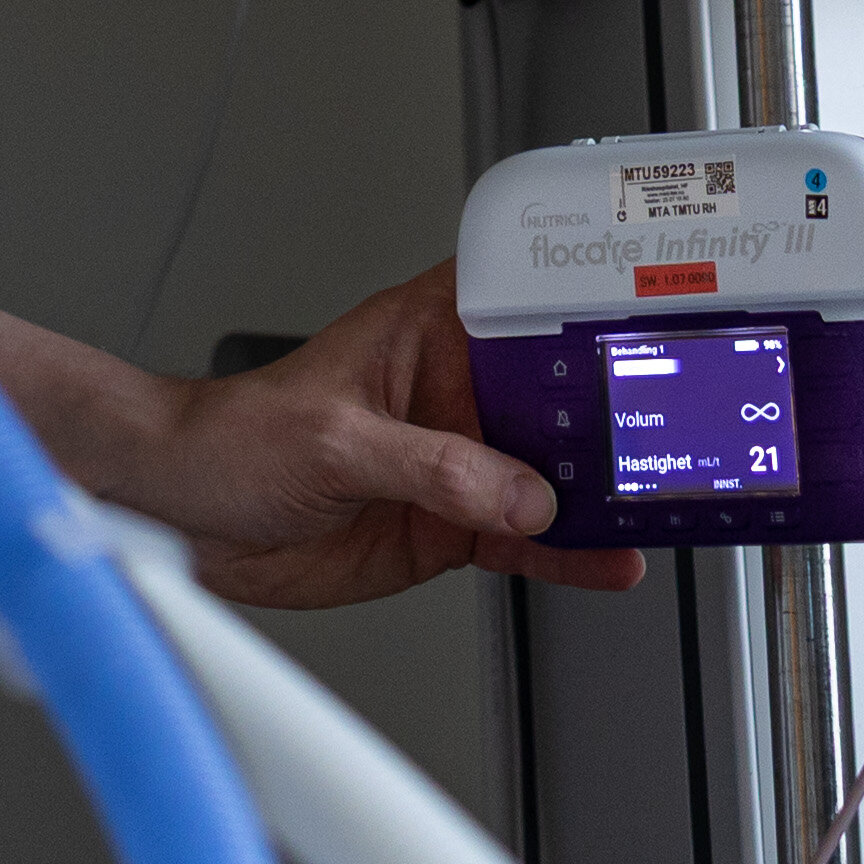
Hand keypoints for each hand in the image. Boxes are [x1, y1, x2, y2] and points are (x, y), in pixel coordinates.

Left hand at [83, 261, 641, 608]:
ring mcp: (455, 463)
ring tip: (658, 507)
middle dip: (613, 415)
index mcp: (426, 331)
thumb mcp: (335, 441)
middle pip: (556, 396)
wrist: (188, 517)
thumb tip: (520, 493)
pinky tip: (608, 562)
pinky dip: (569, 554)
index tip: (646, 317)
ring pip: (550, 475)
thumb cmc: (235, 440)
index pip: (521, 300)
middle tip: (675, 435)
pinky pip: (525, 538)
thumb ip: (433, 467)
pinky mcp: (448, 524)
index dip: (583, 304)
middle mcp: (452, 392)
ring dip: (601, 493)